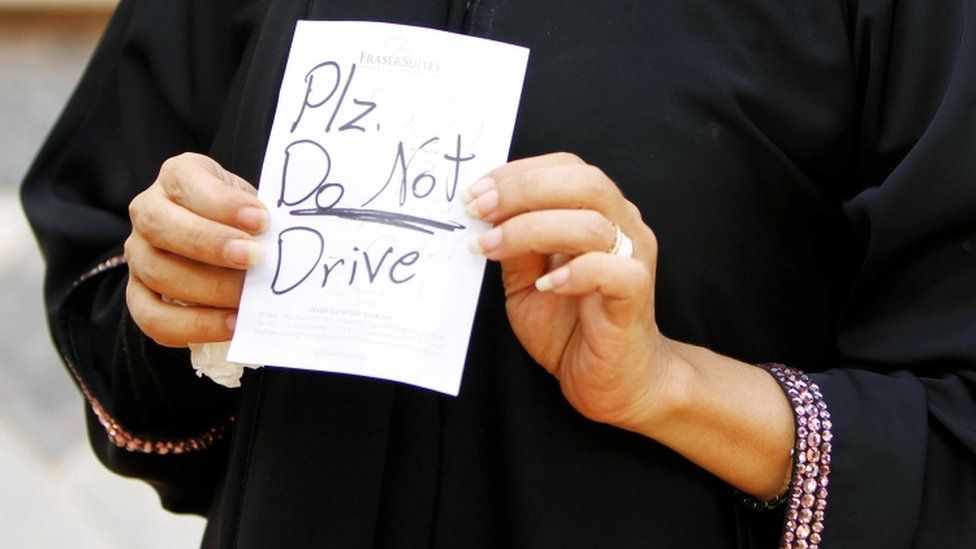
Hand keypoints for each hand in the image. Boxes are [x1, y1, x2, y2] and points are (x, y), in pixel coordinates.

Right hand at [124, 153, 267, 346]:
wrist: (225, 241)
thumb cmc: (242, 219)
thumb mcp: (252, 205)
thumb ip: (262, 220)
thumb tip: (287, 247)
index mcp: (178, 176)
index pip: (188, 182)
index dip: (223, 203)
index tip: (261, 220)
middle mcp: (148, 211)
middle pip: (162, 226)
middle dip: (211, 245)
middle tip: (254, 259)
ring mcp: (138, 254)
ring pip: (158, 273)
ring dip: (208, 290)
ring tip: (249, 298)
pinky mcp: (138, 294)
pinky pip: (152, 318)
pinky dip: (194, 326)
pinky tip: (232, 325)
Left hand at [464, 152, 677, 429]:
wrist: (615, 382)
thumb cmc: (571, 327)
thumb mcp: (526, 280)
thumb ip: (515, 246)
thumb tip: (483, 212)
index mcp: (600, 213)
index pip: (567, 168)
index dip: (518, 173)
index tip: (474, 193)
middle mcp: (624, 227)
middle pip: (586, 182)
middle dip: (523, 190)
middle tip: (478, 210)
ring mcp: (634, 260)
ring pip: (593, 223)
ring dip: (531, 230)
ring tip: (491, 248)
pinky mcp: (635, 297)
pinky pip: (615, 271)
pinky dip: (575, 271)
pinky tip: (545, 284)